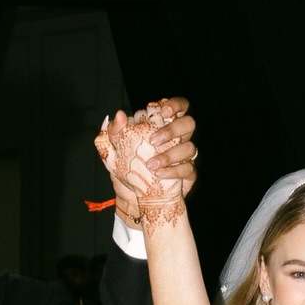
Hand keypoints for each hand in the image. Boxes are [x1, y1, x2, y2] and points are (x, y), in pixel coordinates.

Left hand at [95, 99, 194, 227]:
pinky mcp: (188, 174)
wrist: (132, 200)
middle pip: (189, 123)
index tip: (162, 111)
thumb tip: (119, 115)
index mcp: (163, 126)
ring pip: (190, 147)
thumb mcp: (114, 152)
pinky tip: (159, 175)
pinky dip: (173, 171)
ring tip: (151, 164)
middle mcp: (177, 138)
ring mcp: (184, 156)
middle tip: (153, 140)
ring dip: (170, 154)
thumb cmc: (126, 171)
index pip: (179, 106)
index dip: (175, 104)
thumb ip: (113, 133)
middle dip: (173, 129)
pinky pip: (188, 169)